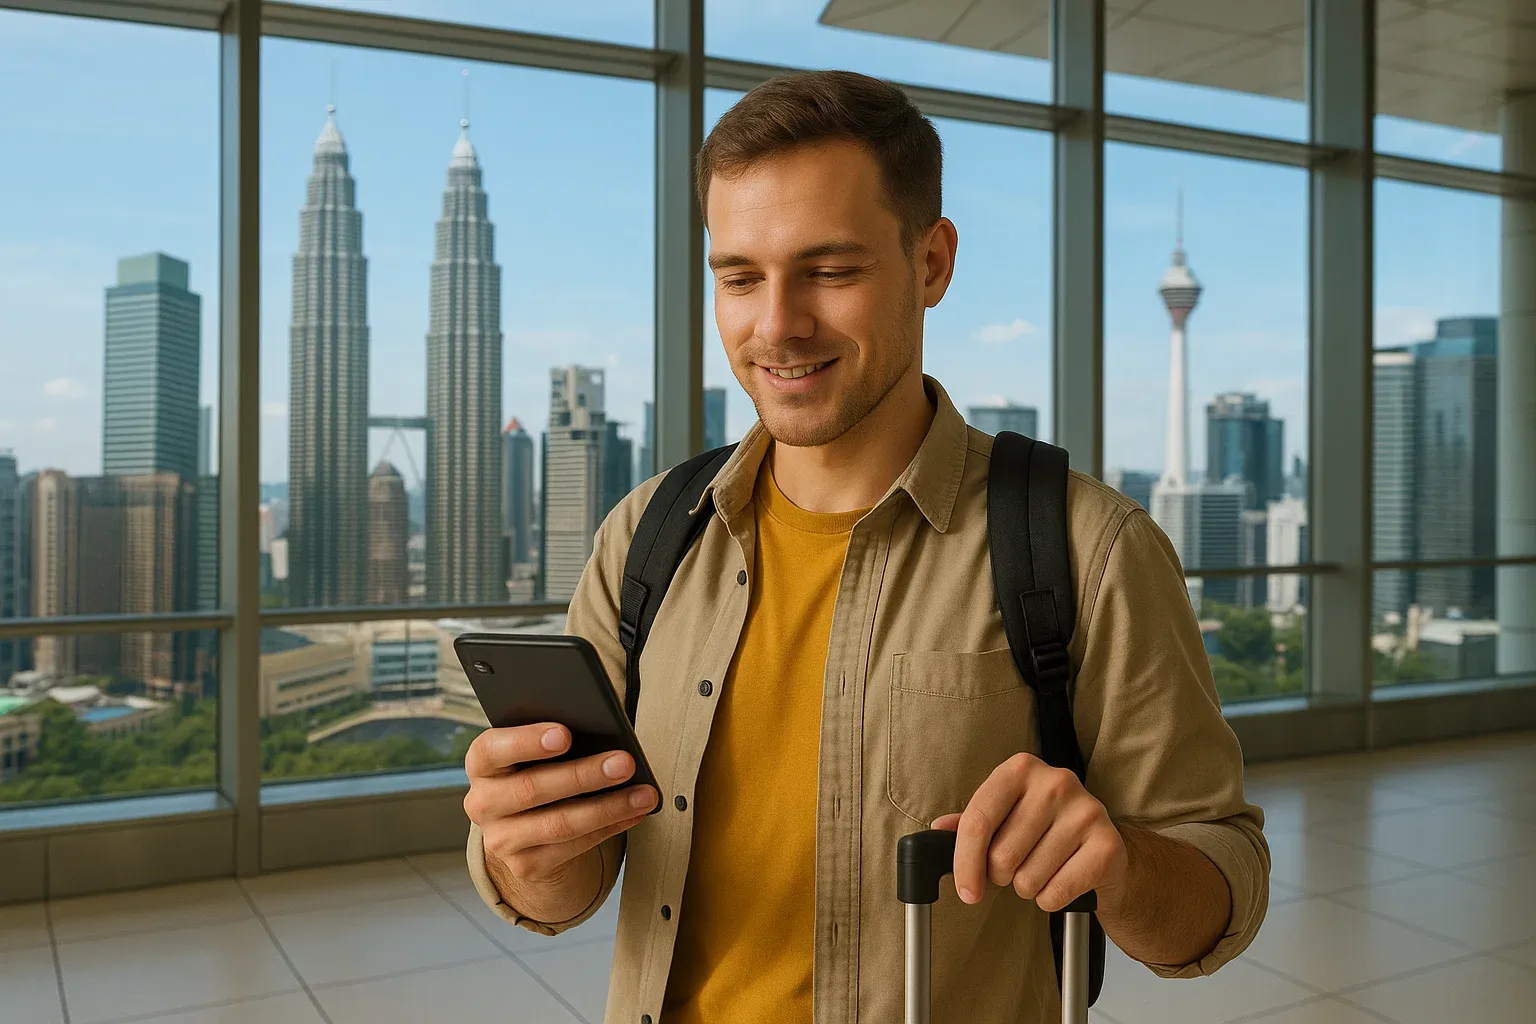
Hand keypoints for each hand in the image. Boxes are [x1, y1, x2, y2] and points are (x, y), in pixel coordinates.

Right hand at [463, 723, 657, 885]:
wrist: (524, 824)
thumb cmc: (538, 769)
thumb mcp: (534, 752)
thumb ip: (554, 740)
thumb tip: (602, 734)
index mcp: (482, 763)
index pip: (493, 749)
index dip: (526, 742)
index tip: (565, 734)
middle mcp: (482, 803)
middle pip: (532, 789)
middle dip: (584, 775)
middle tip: (624, 763)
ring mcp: (501, 839)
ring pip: (559, 824)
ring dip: (608, 807)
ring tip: (643, 794)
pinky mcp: (525, 865)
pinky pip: (573, 846)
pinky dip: (610, 827)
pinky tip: (634, 813)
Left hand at [932, 752, 1127, 912]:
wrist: (1103, 850)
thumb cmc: (1045, 831)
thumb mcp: (1006, 815)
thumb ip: (973, 821)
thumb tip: (938, 829)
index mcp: (1021, 769)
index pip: (978, 820)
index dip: (964, 862)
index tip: (966, 891)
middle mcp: (1056, 782)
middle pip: (1002, 854)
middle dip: (1002, 875)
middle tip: (1017, 867)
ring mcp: (1086, 811)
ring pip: (1028, 878)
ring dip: (1028, 887)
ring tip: (1043, 871)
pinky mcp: (1107, 845)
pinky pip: (1057, 892)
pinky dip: (1051, 899)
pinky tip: (1062, 881)